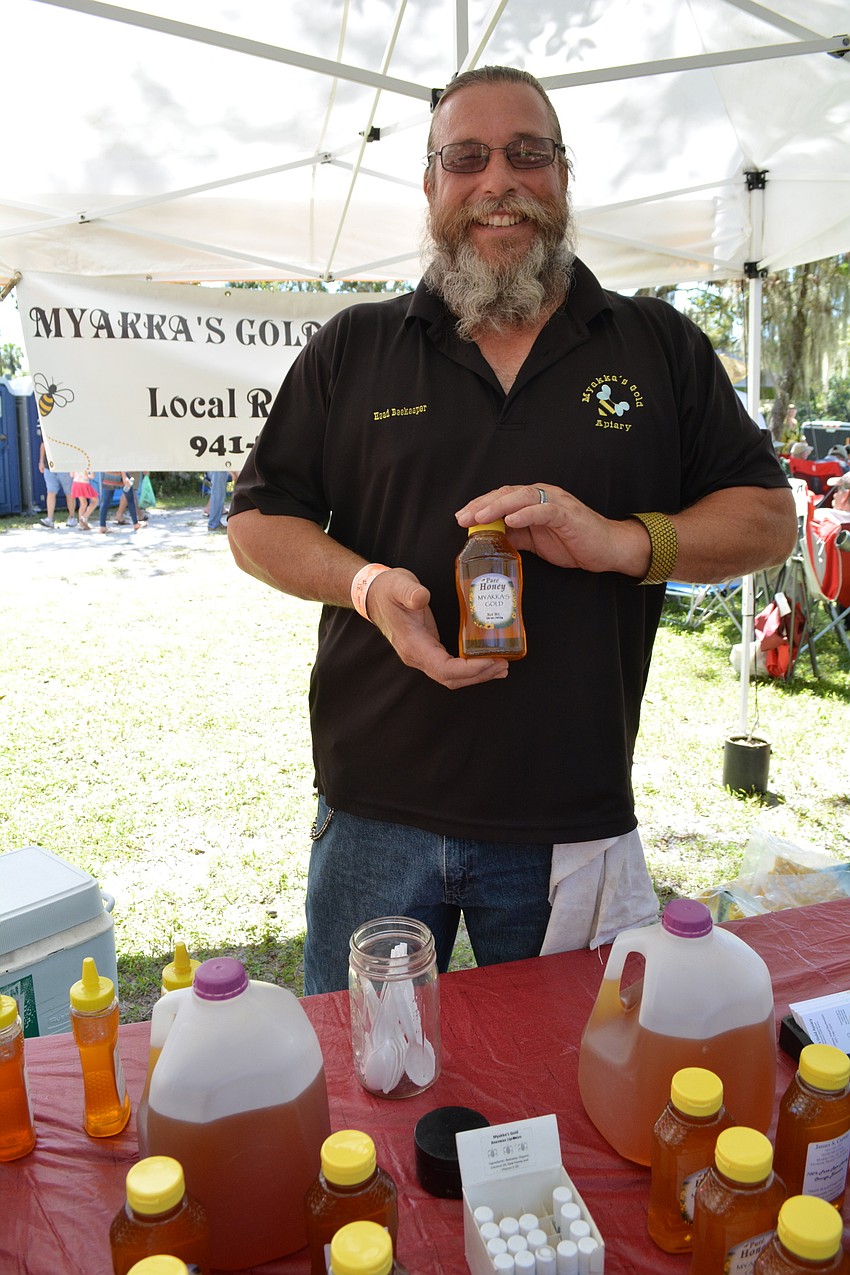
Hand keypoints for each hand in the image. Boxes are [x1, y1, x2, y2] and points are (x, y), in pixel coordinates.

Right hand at [365, 567, 508, 689]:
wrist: (374, 595)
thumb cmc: (388, 590)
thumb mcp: (399, 585)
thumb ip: (410, 592)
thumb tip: (422, 598)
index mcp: (413, 645)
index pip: (444, 669)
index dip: (469, 670)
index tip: (491, 660)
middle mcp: (417, 656)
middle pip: (451, 679)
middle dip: (479, 675)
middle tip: (504, 665)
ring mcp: (423, 655)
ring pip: (451, 677)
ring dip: (477, 675)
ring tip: (501, 668)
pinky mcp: (429, 650)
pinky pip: (450, 667)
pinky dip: (470, 668)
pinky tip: (486, 662)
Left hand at [455, 483, 650, 577]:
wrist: (607, 548)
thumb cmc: (572, 542)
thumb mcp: (535, 541)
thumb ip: (514, 536)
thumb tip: (488, 539)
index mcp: (533, 501)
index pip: (501, 497)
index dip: (479, 505)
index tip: (460, 517)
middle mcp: (542, 496)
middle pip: (507, 493)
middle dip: (482, 504)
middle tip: (463, 517)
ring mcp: (555, 503)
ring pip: (522, 497)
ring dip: (498, 506)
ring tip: (480, 516)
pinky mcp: (567, 515)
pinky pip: (544, 510)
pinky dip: (526, 513)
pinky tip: (511, 519)